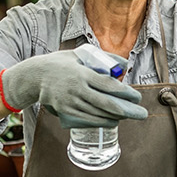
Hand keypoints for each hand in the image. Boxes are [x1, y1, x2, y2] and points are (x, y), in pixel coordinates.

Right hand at [1, 49, 147, 128]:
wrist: (35, 76)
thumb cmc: (62, 63)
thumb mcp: (80, 54)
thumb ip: (102, 58)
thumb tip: (124, 65)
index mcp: (82, 73)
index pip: (109, 86)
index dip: (126, 94)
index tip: (138, 98)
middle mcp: (76, 89)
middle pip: (106, 104)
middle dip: (128, 111)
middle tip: (142, 114)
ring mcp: (70, 102)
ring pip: (98, 114)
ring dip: (117, 117)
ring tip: (130, 116)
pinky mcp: (65, 112)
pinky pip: (88, 120)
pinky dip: (103, 121)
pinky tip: (113, 121)